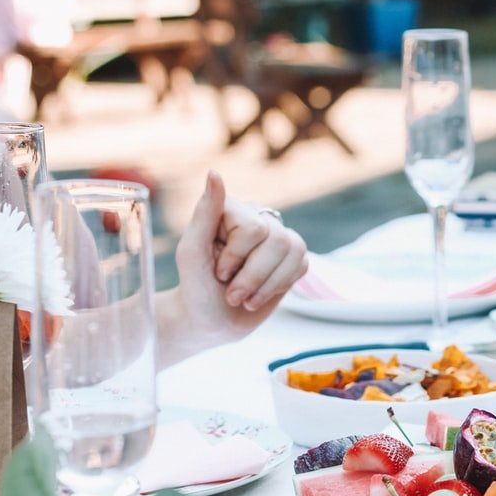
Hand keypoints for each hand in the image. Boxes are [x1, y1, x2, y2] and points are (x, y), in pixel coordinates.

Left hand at [157, 171, 307, 367]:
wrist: (211, 322)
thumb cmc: (196, 288)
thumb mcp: (192, 253)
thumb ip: (204, 213)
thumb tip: (214, 173)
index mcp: (231, 210)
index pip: (254, 228)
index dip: (237, 257)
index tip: (218, 274)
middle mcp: (257, 217)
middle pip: (277, 240)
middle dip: (253, 276)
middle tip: (232, 293)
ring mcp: (278, 237)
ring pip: (294, 251)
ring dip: (267, 284)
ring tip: (246, 298)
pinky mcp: (293, 258)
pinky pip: (303, 264)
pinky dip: (280, 286)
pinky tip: (261, 294)